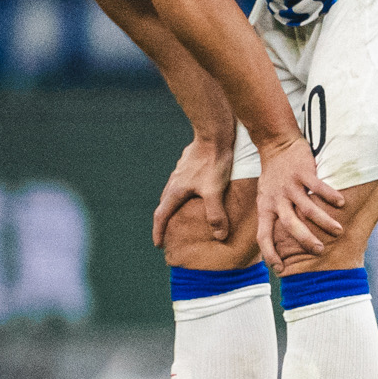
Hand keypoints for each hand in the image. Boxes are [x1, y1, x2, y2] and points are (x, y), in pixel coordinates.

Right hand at [149, 135, 237, 256]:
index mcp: (175, 191)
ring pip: (173, 194)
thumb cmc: (213, 162)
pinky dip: (184, 195)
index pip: (162, 216)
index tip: (158, 244)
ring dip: (174, 207)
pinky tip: (196, 194)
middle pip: (165, 205)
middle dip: (165, 221)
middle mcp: (174, 182)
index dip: (159, 231)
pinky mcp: (189, 165)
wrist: (214, 134)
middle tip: (169, 233)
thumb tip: (219, 236)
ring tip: (182, 215)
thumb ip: (216, 214)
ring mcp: (180, 173)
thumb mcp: (215, 191)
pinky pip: (183, 185)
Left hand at [251, 135, 345, 267]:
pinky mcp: (303, 173)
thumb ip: (274, 216)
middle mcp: (277, 200)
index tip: (279, 269)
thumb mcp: (266, 198)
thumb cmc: (273, 176)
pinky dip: (331, 196)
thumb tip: (282, 240)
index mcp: (266, 208)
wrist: (276, 146)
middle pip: (290, 225)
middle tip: (319, 251)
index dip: (269, 254)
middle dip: (305, 240)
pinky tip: (342, 203)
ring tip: (338, 231)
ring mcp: (290, 186)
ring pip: (307, 208)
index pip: (263, 236)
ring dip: (324, 221)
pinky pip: (319, 187)